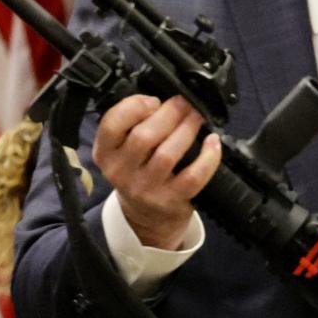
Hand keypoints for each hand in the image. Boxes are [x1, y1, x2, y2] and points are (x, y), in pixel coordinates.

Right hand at [92, 95, 221, 248]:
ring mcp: (146, 188)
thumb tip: (164, 100)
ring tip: (196, 118)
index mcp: (105, 153)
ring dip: (186, 130)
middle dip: (169, 114)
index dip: (134, 106)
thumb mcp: (122, 150)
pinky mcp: (170, 200)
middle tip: (184, 104)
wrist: (146, 217)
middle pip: (144, 136)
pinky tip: (212, 142)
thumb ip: (132, 125)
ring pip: (167, 153)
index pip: (111, 124)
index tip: (153, 101)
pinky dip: (207, 157)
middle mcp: (121, 172)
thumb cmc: (138, 172)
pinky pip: (193, 176)